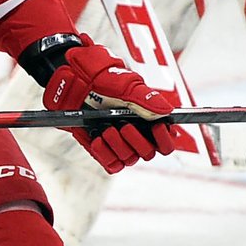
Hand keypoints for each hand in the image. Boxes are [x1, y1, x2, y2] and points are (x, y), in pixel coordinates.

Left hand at [43, 39, 175, 172]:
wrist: (79, 85)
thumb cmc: (107, 82)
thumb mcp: (128, 86)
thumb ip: (148, 99)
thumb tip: (166, 111)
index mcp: (150, 122)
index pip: (166, 144)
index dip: (164, 140)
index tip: (156, 127)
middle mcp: (138, 137)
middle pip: (148, 153)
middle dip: (136, 140)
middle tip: (125, 126)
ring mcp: (121, 145)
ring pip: (129, 159)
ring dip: (117, 145)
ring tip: (106, 128)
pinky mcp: (104, 151)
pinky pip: (110, 164)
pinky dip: (104, 153)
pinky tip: (97, 138)